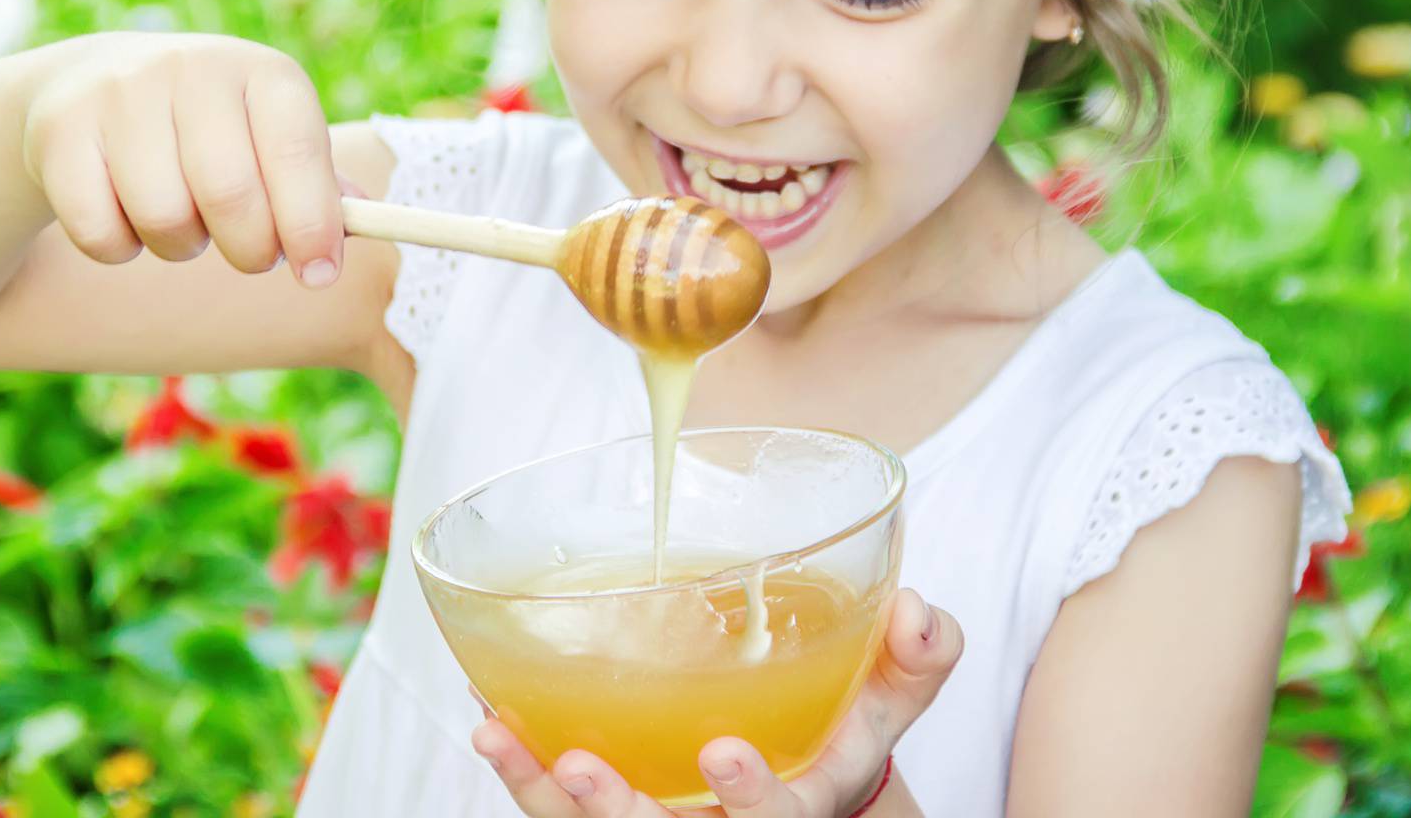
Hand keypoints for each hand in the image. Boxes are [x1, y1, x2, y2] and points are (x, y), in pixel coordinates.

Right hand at [21, 33, 347, 285]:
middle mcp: (193, 68)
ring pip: (163, 218)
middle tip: (250, 254)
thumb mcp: (270, 140)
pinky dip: (119, 248)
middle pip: (230, 195)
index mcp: (262, 73)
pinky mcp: (60, 129)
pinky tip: (123, 216)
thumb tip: (364, 219)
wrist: (92, 86)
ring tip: (182, 220)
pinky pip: (99, 232)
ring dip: (181, 246)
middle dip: (249, 250)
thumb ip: (319, 185)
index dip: (311, 224)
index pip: (296, 151)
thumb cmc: (212, 132)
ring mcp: (121, 93)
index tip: (318, 276)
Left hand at [473, 588, 961, 816]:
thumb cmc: (838, 724)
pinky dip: (520, 772)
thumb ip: (918, 658)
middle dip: (620, 814)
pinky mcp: (608, 814)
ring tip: (499, 735)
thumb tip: (920, 613)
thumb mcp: (889, 696)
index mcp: (793, 810)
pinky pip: (555, 811)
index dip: (752, 801)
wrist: (797, 768)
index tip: (724, 753)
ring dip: (539, 794)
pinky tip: (491, 721)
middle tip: (581, 769)